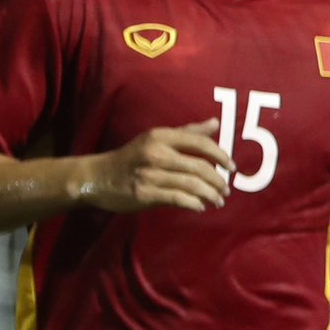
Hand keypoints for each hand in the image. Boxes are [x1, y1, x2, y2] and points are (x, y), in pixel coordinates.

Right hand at [82, 122, 233, 213]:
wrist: (97, 177)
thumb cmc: (133, 157)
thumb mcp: (156, 138)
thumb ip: (188, 132)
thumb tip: (216, 123)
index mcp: (160, 137)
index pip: (199, 143)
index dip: (220, 156)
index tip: (232, 167)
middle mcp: (156, 153)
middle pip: (199, 167)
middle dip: (217, 180)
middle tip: (226, 189)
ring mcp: (149, 174)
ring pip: (191, 185)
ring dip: (210, 194)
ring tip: (218, 200)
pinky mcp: (144, 194)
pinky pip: (177, 198)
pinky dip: (193, 203)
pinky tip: (200, 206)